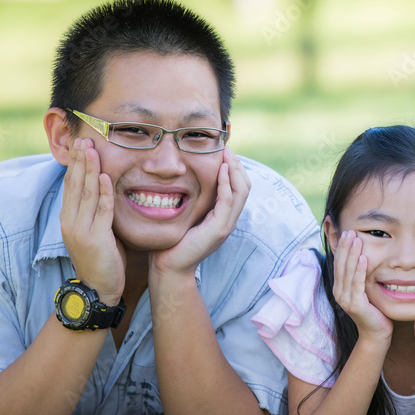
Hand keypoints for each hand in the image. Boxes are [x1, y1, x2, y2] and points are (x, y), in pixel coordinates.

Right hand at [60, 138, 124, 303]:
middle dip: (80, 160)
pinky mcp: (95, 239)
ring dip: (90, 169)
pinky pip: (101, 211)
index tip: (80, 144)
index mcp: (69, 219)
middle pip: (75, 185)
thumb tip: (104, 188)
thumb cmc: (102, 259)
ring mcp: (81, 230)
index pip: (71, 185)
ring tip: (92, 149)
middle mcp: (70, 222)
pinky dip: (103, 192)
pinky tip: (105, 176)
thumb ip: (96, 211)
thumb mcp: (95, 231)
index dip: (75, 164)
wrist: (99, 290)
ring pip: (86, 194)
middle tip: (84, 138)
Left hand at [150, 148, 250, 275]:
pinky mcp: (219, 229)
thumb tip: (186, 179)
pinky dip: (227, 183)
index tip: (223, 151)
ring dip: (235, 170)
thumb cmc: (172, 242)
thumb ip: (192, 201)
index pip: (238, 187)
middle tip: (226, 148)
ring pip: (241, 191)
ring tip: (226, 154)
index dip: (234, 168)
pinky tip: (220, 170)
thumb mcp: (186, 215)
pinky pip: (228, 201)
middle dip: (237, 164)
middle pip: (245, 186)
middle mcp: (229, 220)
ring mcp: (226, 225)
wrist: (169, 267)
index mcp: (223, 216)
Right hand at [332, 231, 391, 342]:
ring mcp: (345, 300)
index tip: (348, 233)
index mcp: (340, 288)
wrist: (376, 334)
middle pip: (341, 265)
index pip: (339, 264)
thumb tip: (363, 258)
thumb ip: (360, 277)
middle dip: (346, 247)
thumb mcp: (364, 291)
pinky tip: (364, 258)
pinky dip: (360, 270)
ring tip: (357, 239)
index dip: (343, 248)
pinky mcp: (355, 305)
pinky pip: (357, 283)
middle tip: (351, 231)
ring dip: (352, 254)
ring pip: (348, 272)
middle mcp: (339, 293)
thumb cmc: (374, 311)